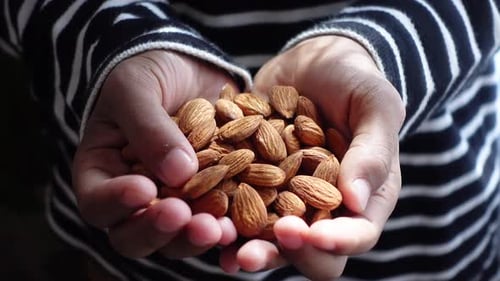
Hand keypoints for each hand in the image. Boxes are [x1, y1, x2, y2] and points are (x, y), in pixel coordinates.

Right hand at [72, 50, 237, 258]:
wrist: (188, 67)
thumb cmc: (148, 72)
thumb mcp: (136, 88)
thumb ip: (149, 128)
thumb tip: (180, 174)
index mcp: (104, 173)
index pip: (98, 202)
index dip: (116, 203)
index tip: (143, 189)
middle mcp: (137, 198)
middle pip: (135, 235)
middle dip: (159, 230)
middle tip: (182, 215)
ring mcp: (175, 202)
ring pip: (178, 237)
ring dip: (196, 237)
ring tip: (219, 229)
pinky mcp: (211, 199)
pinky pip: (216, 222)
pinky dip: (229, 227)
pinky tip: (243, 225)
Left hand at [219, 36, 404, 279]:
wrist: (313, 62)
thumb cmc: (354, 82)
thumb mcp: (374, 106)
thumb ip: (372, 151)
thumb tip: (356, 201)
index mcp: (363, 197)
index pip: (357, 233)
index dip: (338, 242)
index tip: (314, 236)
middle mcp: (322, 207)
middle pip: (308, 249)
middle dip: (284, 253)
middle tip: (259, 251)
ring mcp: (285, 197)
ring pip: (269, 237)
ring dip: (248, 246)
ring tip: (226, 245)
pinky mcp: (253, 182)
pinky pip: (238, 206)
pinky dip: (223, 216)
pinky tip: (204, 220)